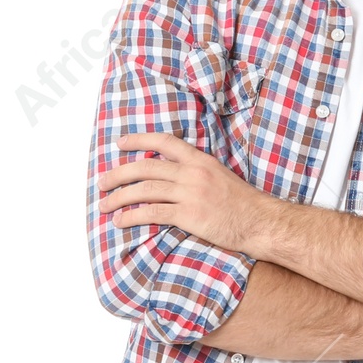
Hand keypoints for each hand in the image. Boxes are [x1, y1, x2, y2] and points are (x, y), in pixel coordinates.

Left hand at [96, 131, 275, 254]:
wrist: (260, 221)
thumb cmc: (243, 203)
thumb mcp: (220, 176)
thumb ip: (197, 172)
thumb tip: (172, 174)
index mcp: (201, 161)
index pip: (165, 142)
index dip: (139, 140)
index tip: (121, 143)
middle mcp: (193, 173)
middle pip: (145, 167)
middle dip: (118, 174)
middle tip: (102, 183)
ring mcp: (191, 194)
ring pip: (144, 190)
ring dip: (119, 198)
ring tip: (104, 205)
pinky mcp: (189, 215)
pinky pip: (152, 213)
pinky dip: (131, 216)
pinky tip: (120, 221)